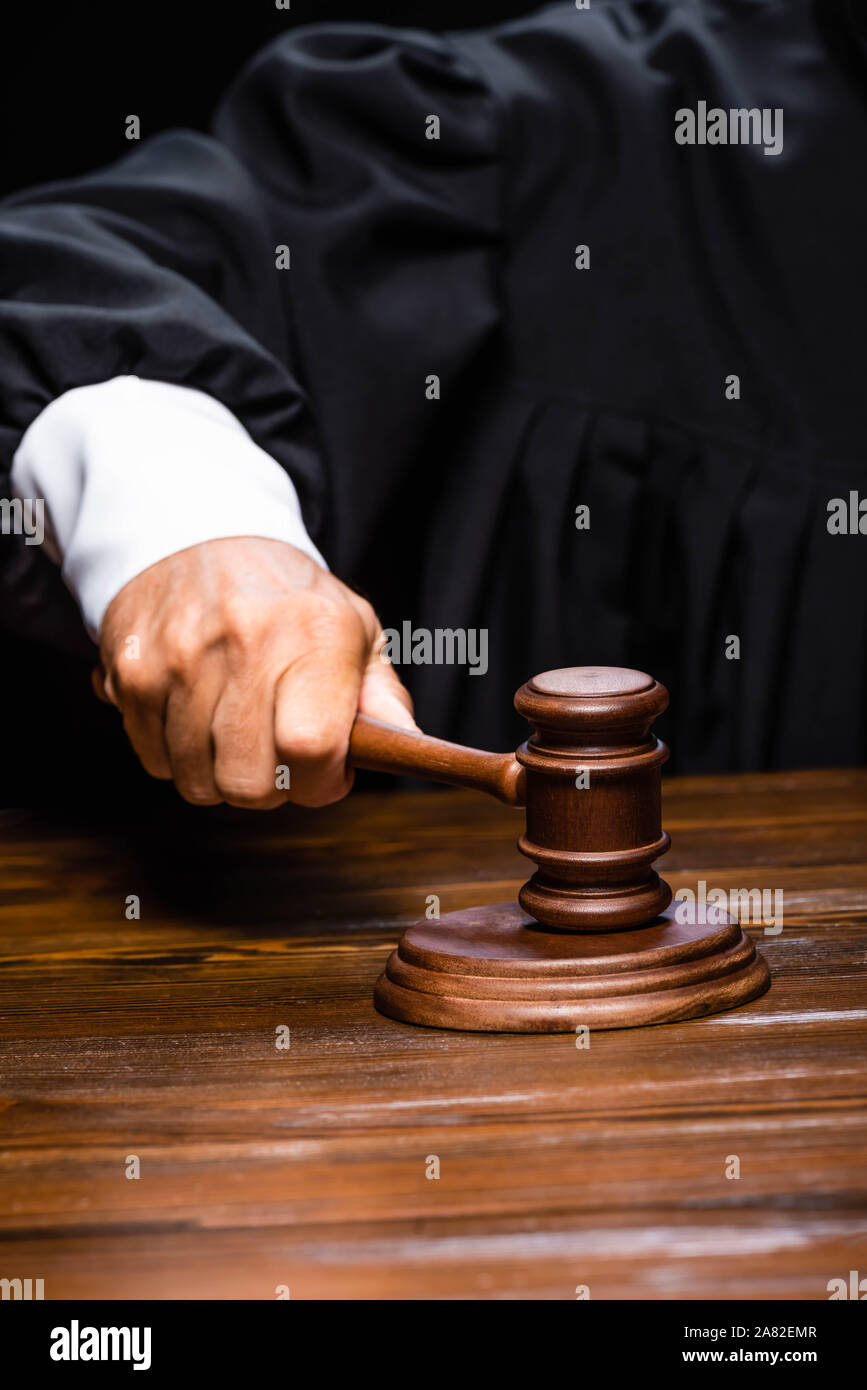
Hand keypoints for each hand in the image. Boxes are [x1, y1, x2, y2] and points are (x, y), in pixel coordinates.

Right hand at [94, 537, 416, 807]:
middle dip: (271, 790)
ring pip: (197, 781)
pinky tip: (194, 716)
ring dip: (219, 774)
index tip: (325, 772)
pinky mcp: (131, 671)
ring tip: (234, 731)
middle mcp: (244, 642)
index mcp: (313, 634)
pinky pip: (154, 761)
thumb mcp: (353, 628)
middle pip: (249, 782)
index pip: (311, 748)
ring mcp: (179, 658)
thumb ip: (381, 694)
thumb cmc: (288, 597)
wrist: (198, 533)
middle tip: (277, 757)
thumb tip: (410, 746)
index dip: (320, 783)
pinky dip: (176, 756)